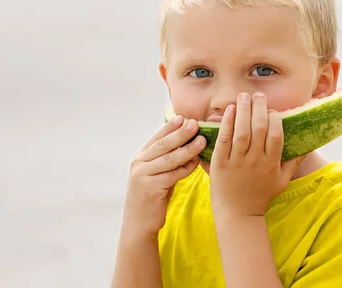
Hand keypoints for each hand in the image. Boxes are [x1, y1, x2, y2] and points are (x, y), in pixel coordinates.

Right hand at [121, 115, 204, 237]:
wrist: (138, 224)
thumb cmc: (152, 197)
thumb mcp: (156, 175)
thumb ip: (166, 160)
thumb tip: (186, 143)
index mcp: (140, 158)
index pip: (157, 138)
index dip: (170, 127)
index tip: (183, 117)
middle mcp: (139, 164)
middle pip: (164, 145)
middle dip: (181, 133)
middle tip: (196, 123)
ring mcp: (143, 176)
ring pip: (170, 159)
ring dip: (188, 149)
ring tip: (202, 140)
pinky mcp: (151, 188)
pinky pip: (173, 175)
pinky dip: (187, 168)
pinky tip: (197, 162)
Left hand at [209, 92, 304, 217]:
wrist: (238, 214)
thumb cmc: (261, 195)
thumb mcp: (282, 180)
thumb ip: (295, 161)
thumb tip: (308, 144)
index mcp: (271, 164)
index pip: (276, 135)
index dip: (274, 119)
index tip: (272, 110)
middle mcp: (255, 161)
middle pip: (259, 129)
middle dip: (259, 108)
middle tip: (258, 95)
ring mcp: (237, 162)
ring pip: (242, 131)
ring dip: (243, 111)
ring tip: (243, 96)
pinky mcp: (220, 164)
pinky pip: (224, 139)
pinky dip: (226, 123)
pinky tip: (229, 110)